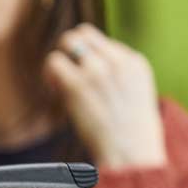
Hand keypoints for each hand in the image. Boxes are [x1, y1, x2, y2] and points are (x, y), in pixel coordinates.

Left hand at [42, 24, 166, 170]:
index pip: (105, 44)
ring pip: (68, 41)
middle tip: (67, 72)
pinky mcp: (78, 84)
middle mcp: (116, 61)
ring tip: (59, 82)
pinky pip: (54, 62)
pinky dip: (49, 73)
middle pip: (84, 34)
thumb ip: (120, 79)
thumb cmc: (132, 135)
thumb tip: (93, 73)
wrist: (131, 153)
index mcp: (135, 62)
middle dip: (72, 49)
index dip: (91, 59)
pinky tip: (55, 90)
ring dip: (60, 60)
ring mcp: (97, 70)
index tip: (87, 79)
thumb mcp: (138, 96)